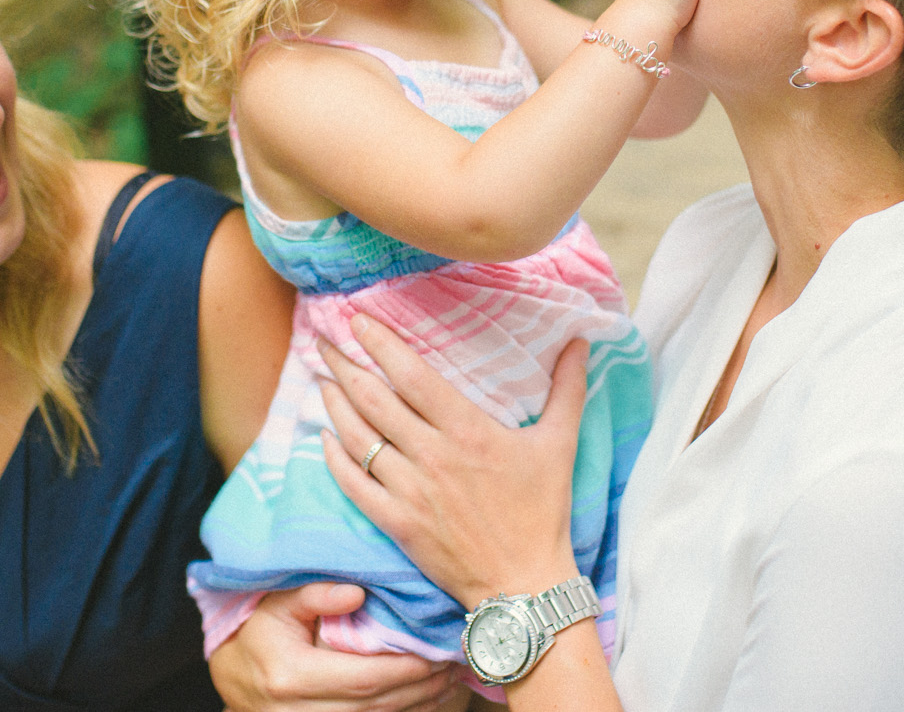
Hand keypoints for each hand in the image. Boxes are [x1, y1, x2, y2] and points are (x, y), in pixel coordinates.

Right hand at [209, 583, 467, 711]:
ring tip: (448, 681)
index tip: (436, 654)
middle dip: (419, 689)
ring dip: (416, 705)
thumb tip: (356, 594)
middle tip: (453, 666)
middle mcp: (297, 711)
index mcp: (292, 676)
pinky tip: (423, 699)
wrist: (234, 674)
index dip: (404, 670)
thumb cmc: (261, 629)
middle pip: (375, 706)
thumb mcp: (279, 602)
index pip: (362, 679)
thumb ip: (315, 594)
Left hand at [318, 315, 588, 609]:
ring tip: (323, 377)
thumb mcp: (559, 444)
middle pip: (374, 400)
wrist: (524, 584)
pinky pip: (353, 484)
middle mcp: (432, 456)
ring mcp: (409, 491)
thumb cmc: (542, 512)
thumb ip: (567, 389)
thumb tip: (581, 342)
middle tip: (324, 339)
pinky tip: (324, 436)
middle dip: (344, 365)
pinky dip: (334, 457)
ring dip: (334, 404)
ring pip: (358, 438)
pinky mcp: (396, 522)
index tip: (357, 320)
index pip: (412, 376)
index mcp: (467, 431)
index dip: (381, 345)